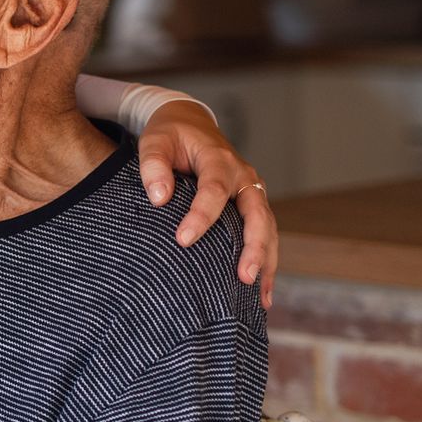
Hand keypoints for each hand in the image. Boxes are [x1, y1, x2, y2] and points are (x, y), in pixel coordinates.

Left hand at [136, 100, 278, 308]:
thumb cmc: (170, 135)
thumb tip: (159, 198)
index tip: (183, 240)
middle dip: (254, 247)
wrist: (190, 124)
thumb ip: (153, 166)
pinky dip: (266, 261)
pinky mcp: (251, 205)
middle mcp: (243, 177)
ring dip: (266, 261)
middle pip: (256, 214)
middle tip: (244, 277)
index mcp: (219, 160)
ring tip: (260, 297)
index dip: (201, 216)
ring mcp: (251, 192)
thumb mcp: (155, 141)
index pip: (214, 190)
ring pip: (267, 228)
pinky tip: (262, 293)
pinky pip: (264, 234)